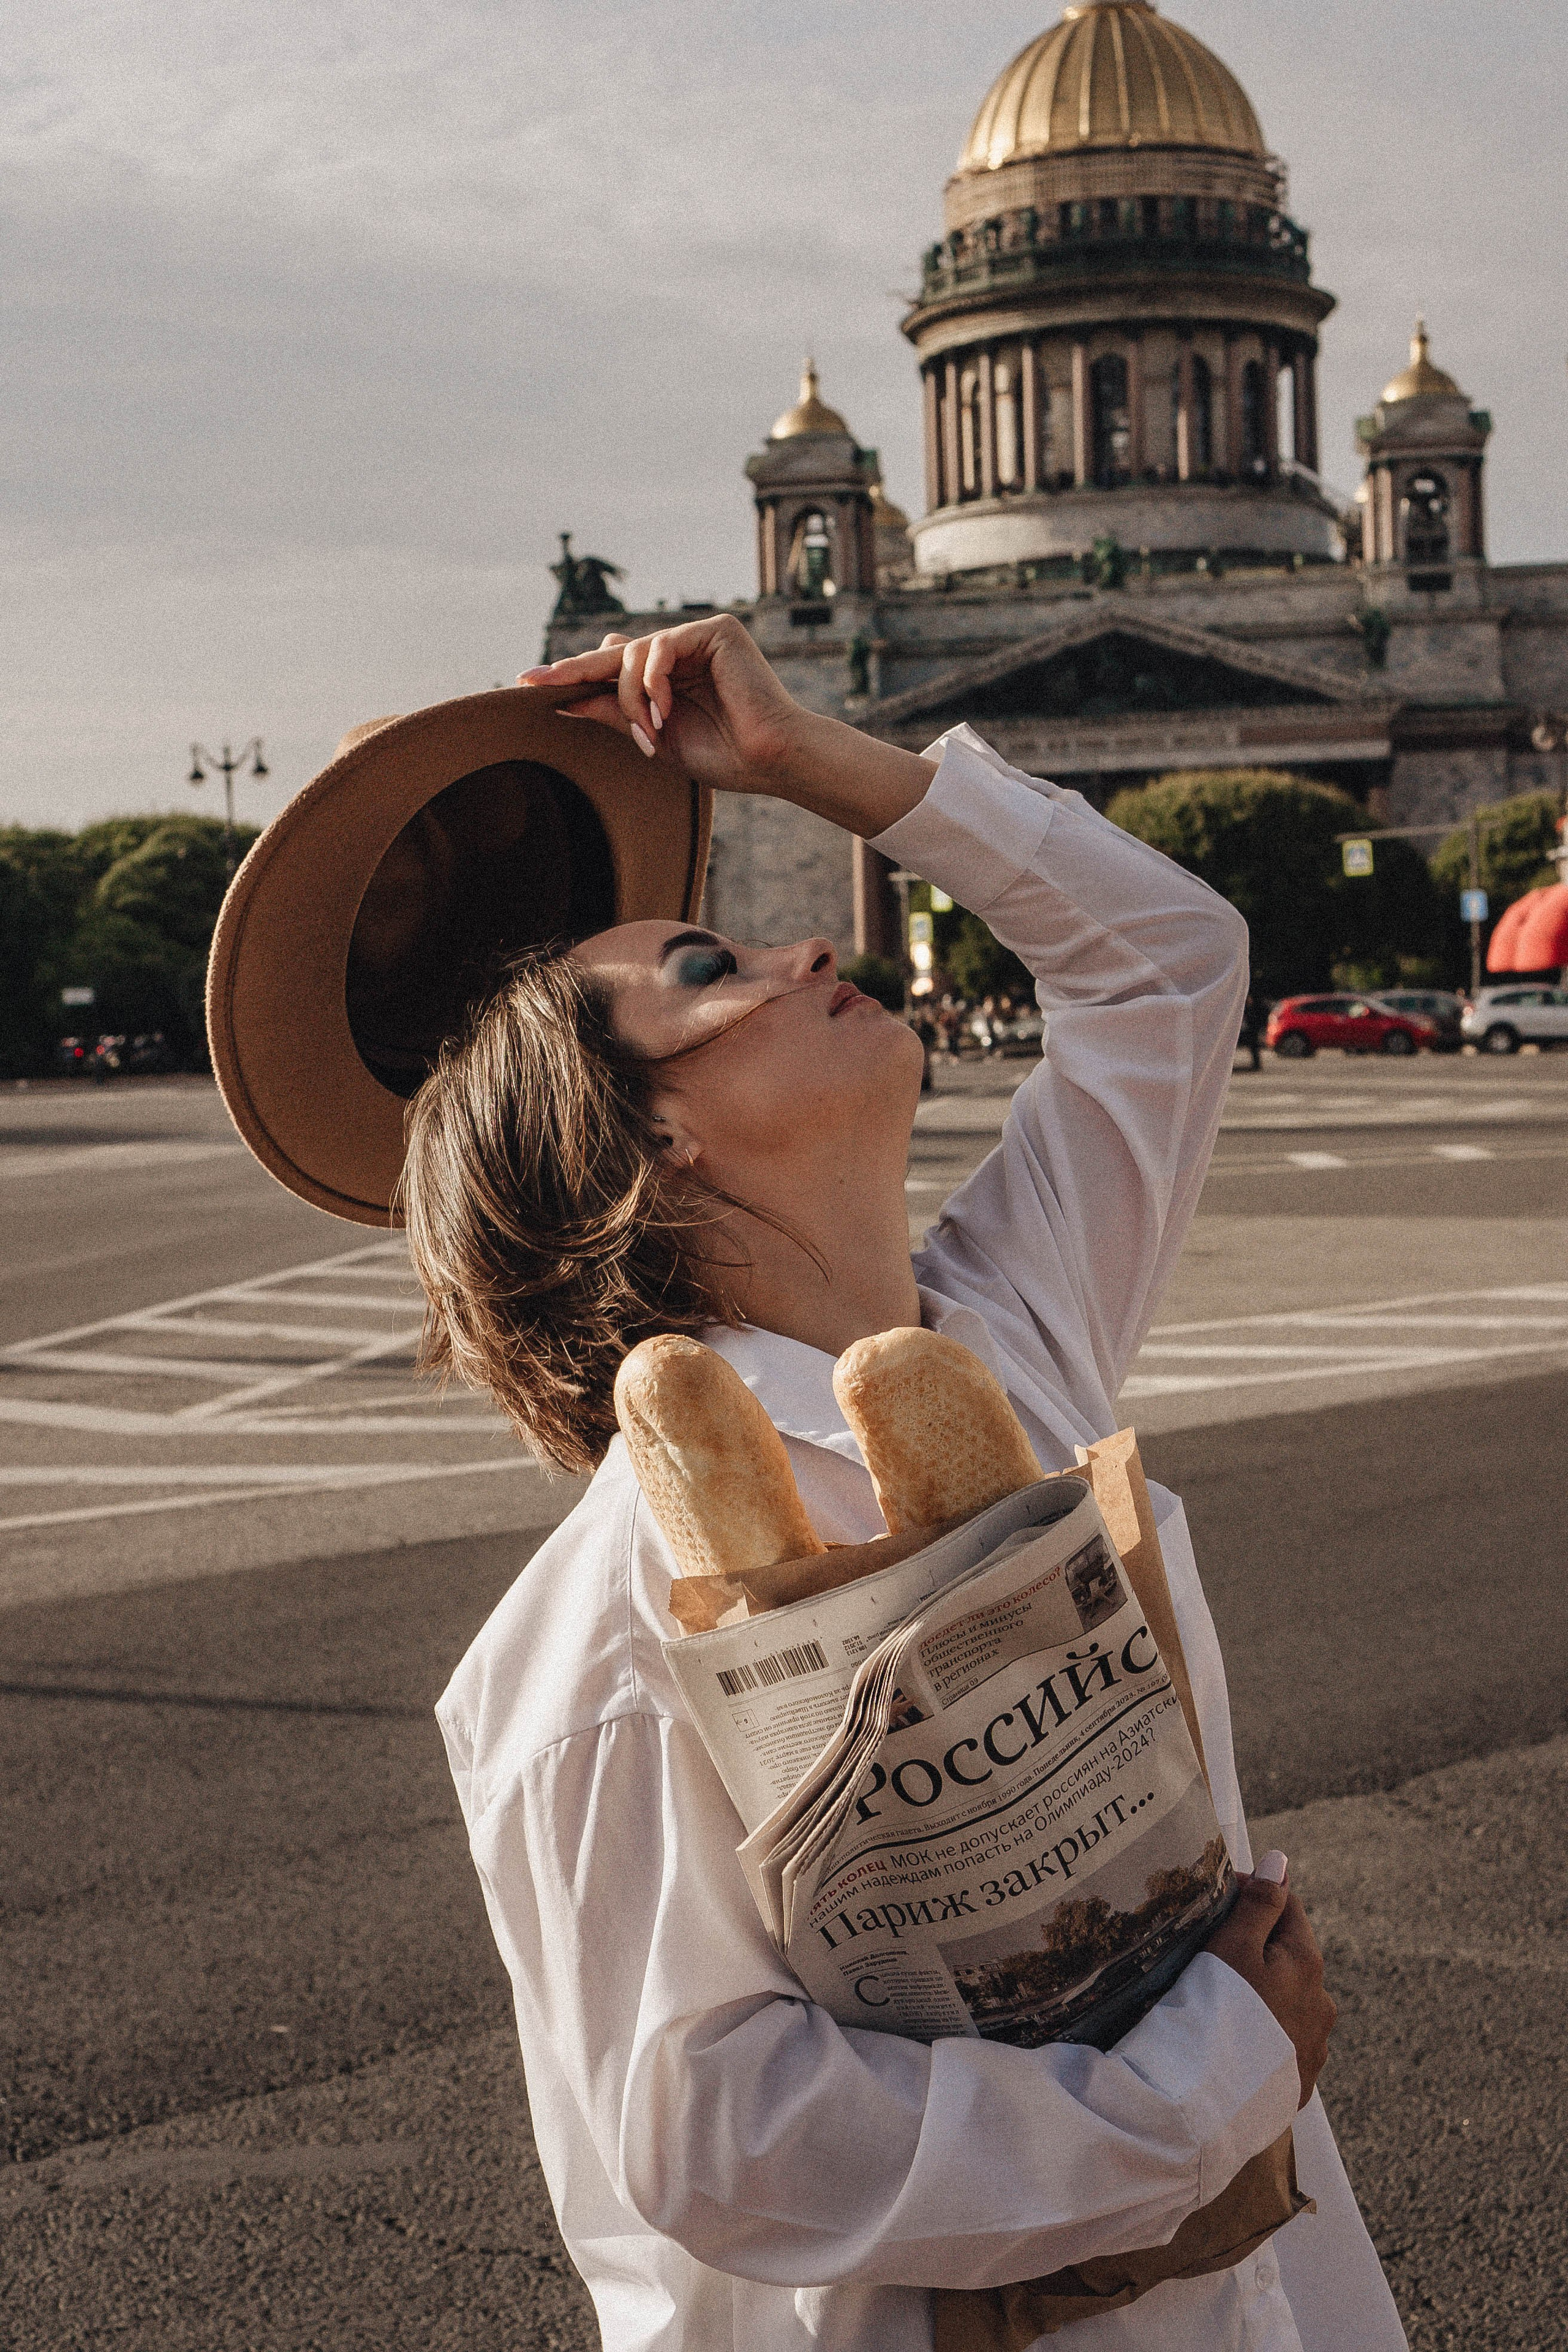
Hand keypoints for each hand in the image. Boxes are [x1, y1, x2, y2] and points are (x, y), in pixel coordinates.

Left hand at [518, 613, 801, 796]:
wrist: (768, 760)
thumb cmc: (723, 754)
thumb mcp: (652, 735)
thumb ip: (612, 711)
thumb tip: (564, 698)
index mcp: (670, 676)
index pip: (614, 666)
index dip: (574, 675)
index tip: (529, 684)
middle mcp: (683, 651)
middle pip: (616, 654)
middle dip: (577, 672)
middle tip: (535, 682)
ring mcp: (698, 637)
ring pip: (634, 653)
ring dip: (632, 698)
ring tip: (652, 732)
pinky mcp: (715, 630)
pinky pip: (661, 647)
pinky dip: (653, 682)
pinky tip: (665, 711)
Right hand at [1204, 1853, 1335, 2108]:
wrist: (1212, 2103)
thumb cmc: (1218, 2012)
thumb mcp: (1234, 1946)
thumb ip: (1259, 1904)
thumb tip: (1281, 1860)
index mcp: (1307, 1962)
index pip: (1288, 1907)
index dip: (1254, 1893)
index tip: (1218, 1898)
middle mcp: (1321, 2004)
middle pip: (1290, 1955)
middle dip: (1258, 1944)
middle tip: (1211, 1947)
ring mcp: (1313, 2047)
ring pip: (1288, 2001)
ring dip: (1262, 1990)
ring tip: (1219, 1998)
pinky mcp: (1298, 2082)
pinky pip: (1281, 2042)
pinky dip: (1261, 2031)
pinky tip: (1233, 2038)